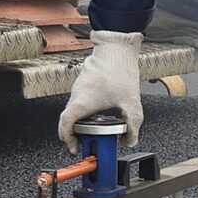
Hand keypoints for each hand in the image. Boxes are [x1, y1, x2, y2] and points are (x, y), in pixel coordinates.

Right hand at [57, 30, 144, 150]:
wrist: (116, 48)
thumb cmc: (119, 71)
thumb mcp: (131, 103)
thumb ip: (133, 125)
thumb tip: (129, 140)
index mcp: (82, 102)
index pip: (65, 126)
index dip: (67, 140)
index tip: (75, 148)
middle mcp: (76, 96)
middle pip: (68, 121)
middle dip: (75, 135)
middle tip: (88, 143)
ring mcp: (78, 89)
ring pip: (74, 112)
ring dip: (81, 124)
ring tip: (96, 132)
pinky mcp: (84, 85)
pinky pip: (79, 104)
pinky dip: (86, 114)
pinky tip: (101, 115)